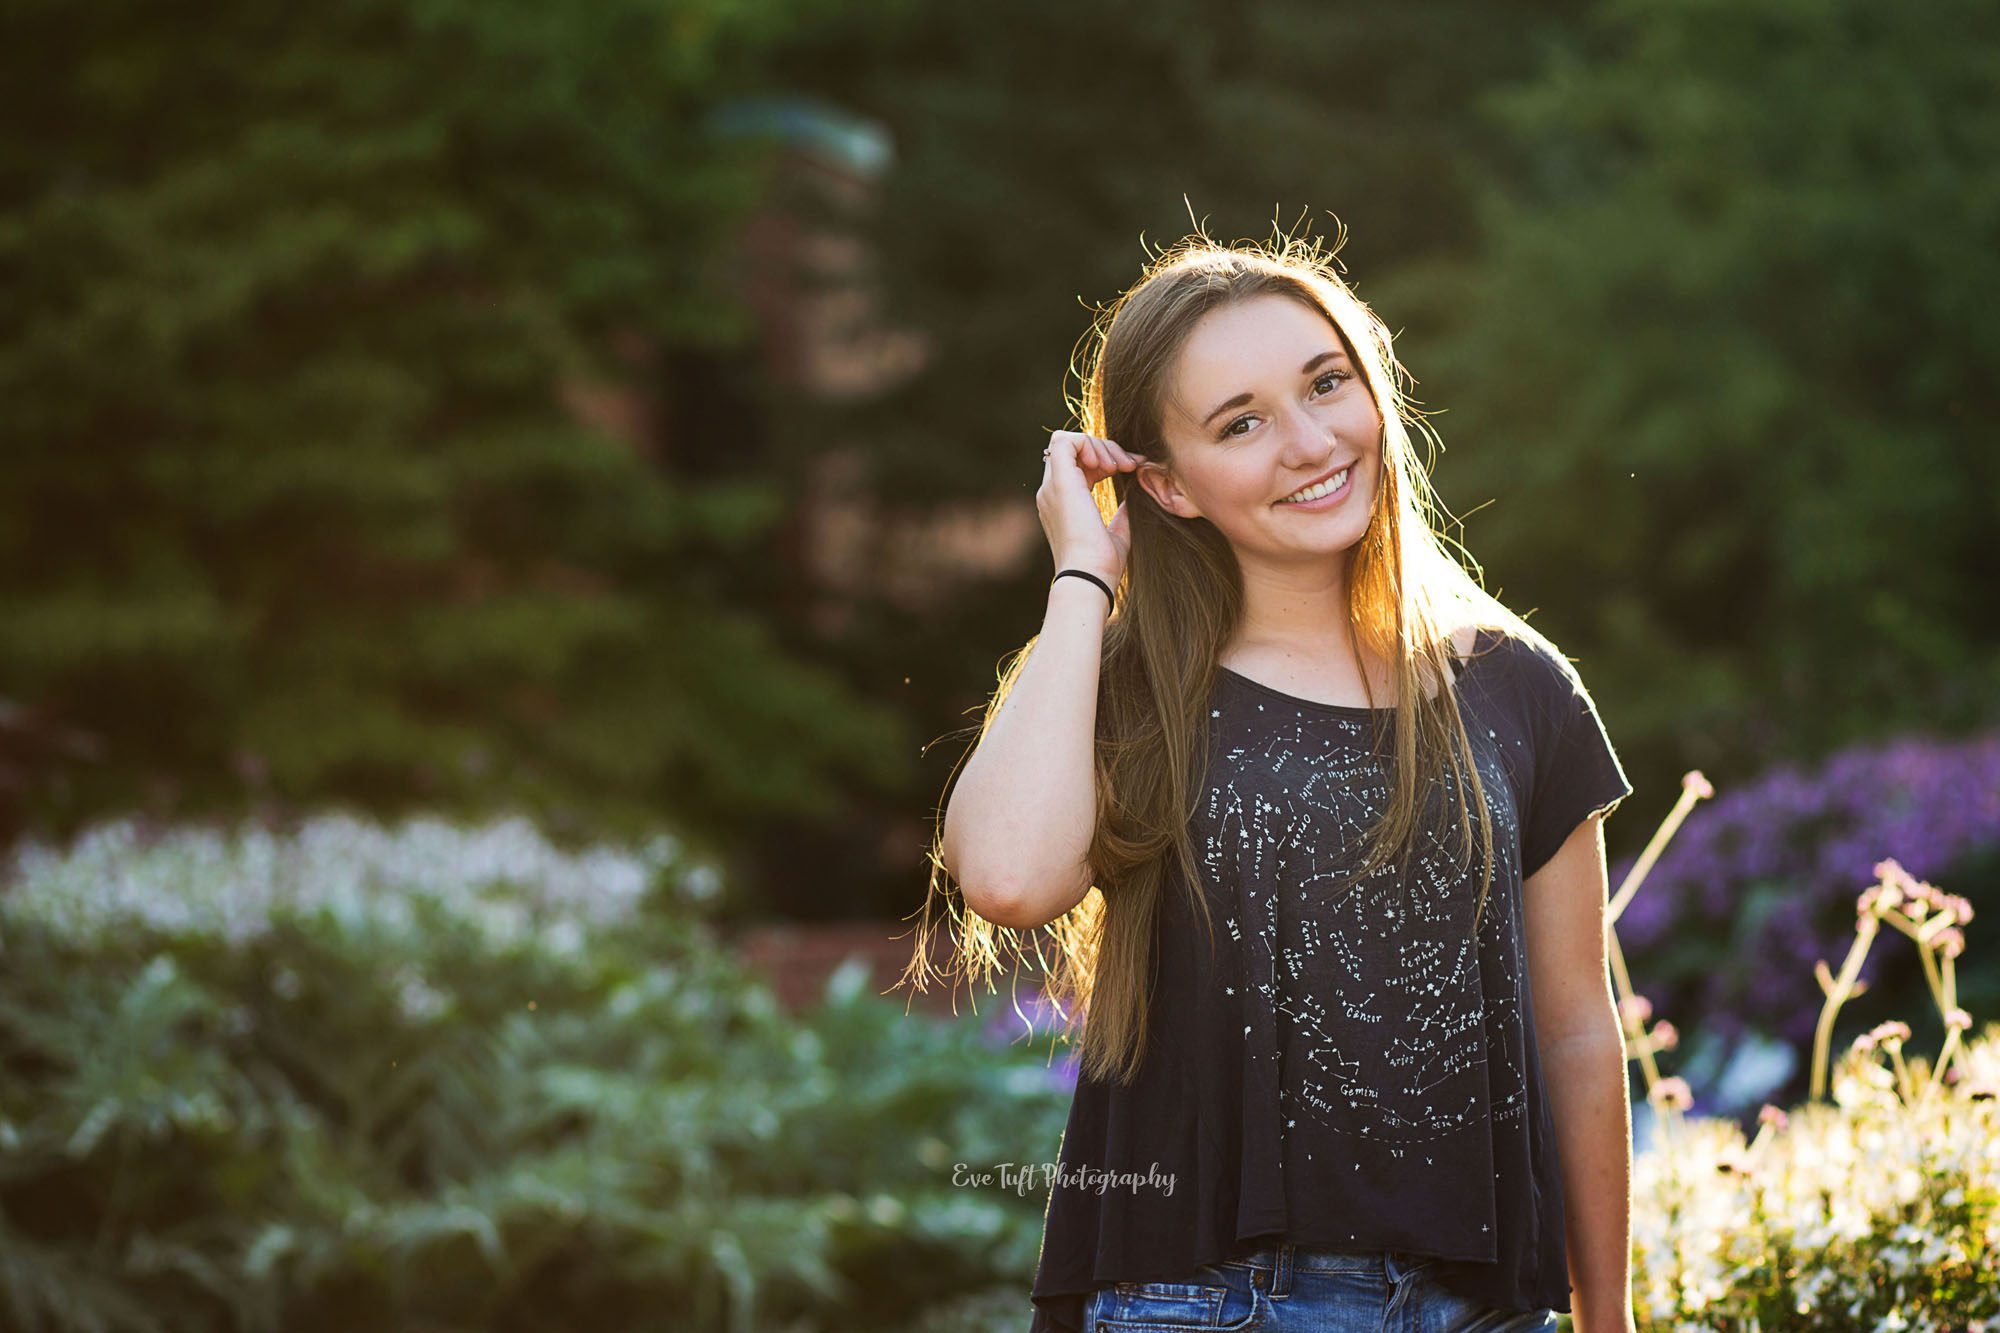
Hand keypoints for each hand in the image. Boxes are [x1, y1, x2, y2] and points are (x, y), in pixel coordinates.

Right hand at [1037, 430, 1144, 587]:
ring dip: (1099, 445)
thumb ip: (1122, 514)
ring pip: (1068, 441)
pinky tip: (1107, 464)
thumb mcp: (1117, 533)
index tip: (1130, 470)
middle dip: (1104, 449)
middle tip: (1129, 465)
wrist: (1090, 576)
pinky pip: (1065, 441)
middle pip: (1072, 450)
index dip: (1104, 459)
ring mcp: (1052, 487)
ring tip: (1120, 466)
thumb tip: (1136, 495)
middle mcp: (1052, 493)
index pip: (1077, 465)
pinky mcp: (1059, 482)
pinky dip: (1088, 443)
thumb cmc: (1103, 564)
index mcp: (1063, 504)